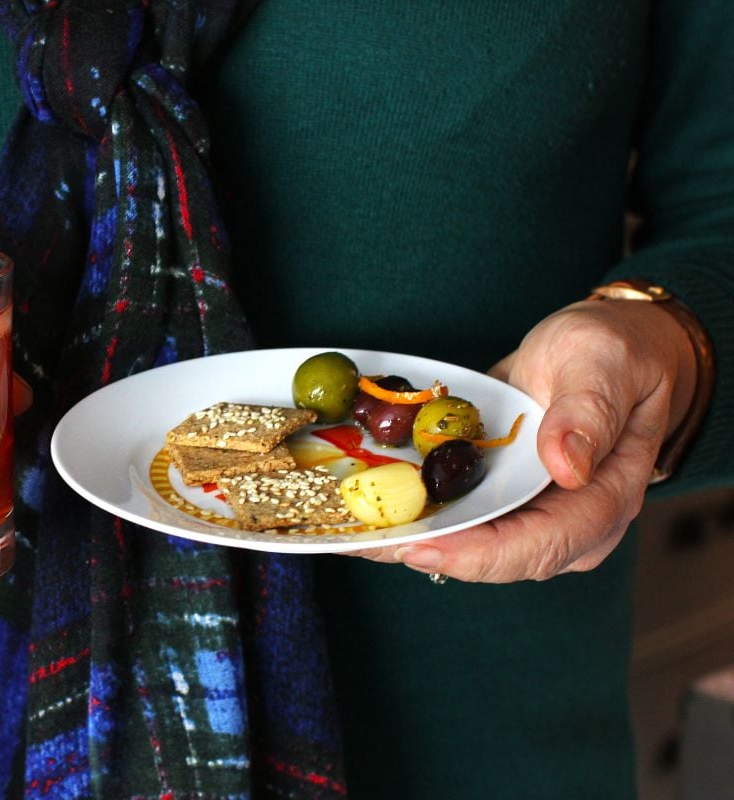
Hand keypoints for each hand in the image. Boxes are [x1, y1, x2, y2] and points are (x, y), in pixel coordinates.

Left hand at [355, 298, 698, 582]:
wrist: (604, 352)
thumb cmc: (613, 354)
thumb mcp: (602, 364)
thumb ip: (588, 412)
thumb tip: (566, 466)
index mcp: (603, 500)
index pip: (540, 546)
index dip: (477, 555)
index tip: (422, 549)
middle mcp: (565, 523)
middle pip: (491, 557)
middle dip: (422, 550)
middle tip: (360, 542)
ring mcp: (529, 516)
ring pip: (465, 543)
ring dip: (404, 537)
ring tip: (345, 531)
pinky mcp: (499, 502)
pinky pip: (453, 516)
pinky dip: (408, 513)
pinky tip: (359, 507)